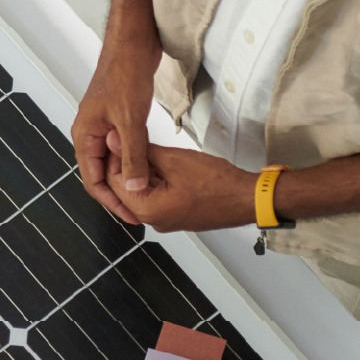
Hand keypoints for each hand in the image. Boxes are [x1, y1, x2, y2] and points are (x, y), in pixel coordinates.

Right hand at [72, 30, 161, 225]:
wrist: (133, 42)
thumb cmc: (124, 72)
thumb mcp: (130, 121)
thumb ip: (132, 158)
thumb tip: (134, 190)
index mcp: (84, 135)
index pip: (93, 181)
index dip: (112, 202)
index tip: (131, 216)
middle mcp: (89, 132)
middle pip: (101, 174)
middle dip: (119, 193)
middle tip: (141, 210)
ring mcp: (103, 125)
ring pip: (112, 161)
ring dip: (127, 178)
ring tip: (146, 194)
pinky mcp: (117, 117)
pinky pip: (122, 148)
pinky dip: (134, 160)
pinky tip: (148, 168)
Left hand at [114, 141, 257, 233]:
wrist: (246, 198)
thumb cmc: (216, 183)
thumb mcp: (173, 160)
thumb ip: (142, 151)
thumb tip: (116, 141)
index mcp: (147, 210)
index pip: (113, 183)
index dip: (114, 157)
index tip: (117, 138)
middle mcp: (153, 221)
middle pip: (127, 189)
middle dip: (128, 163)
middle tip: (133, 139)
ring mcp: (166, 220)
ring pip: (143, 192)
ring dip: (143, 170)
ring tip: (149, 146)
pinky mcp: (177, 216)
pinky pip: (158, 197)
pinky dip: (157, 179)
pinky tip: (162, 161)